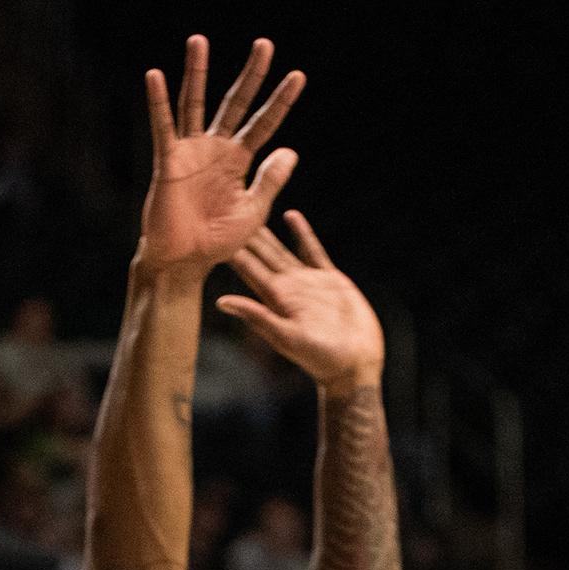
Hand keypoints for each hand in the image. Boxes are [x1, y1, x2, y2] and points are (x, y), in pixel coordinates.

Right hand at [140, 34, 303, 276]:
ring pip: (195, 103)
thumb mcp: (252, 212)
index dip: (281, 102)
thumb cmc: (217, 242)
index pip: (264, 124)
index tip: (298, 76)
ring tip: (199, 41)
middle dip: (251, 76)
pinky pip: (163, 127)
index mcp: (239, 162)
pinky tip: (155, 76)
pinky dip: (158, 102)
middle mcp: (216, 149)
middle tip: (265, 45)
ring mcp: (191, 152)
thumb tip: (290, 150)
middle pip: (236, 103)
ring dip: (197, 73)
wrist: (185, 261)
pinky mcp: (169, 161)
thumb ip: (270, 181)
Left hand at [219, 214, 383, 391]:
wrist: (354, 364)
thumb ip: (257, 316)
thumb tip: (221, 302)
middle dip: (246, 233)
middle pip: (262, 254)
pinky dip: (302, 233)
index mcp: (275, 299)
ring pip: (283, 249)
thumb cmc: (321, 358)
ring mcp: (308, 282)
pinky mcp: (330, 280)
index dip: (233, 250)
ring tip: (254, 205)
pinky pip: (312, 251)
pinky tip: (292, 216)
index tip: (214, 229)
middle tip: (226, 207)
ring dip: (268, 231)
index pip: (249, 269)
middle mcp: (289, 288)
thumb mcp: (286, 338)